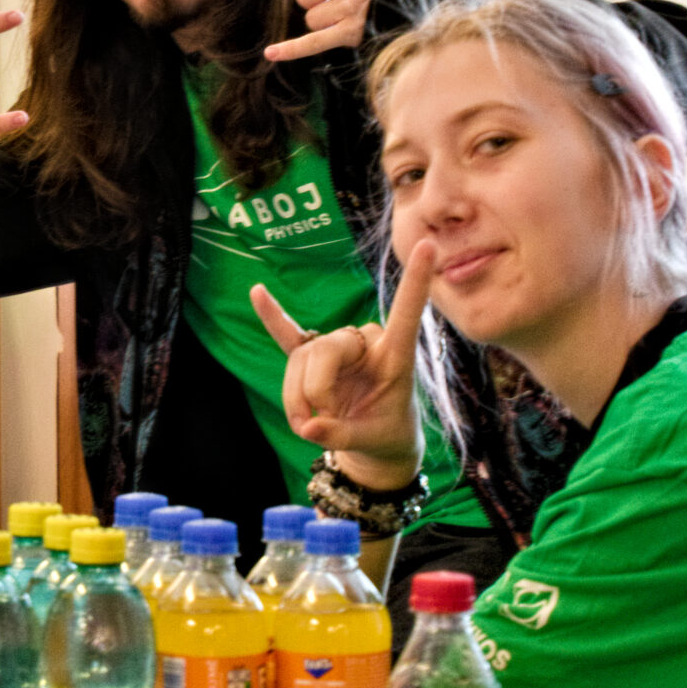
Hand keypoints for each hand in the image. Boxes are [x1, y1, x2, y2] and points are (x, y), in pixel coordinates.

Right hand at [247, 241, 436, 489]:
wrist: (373, 442)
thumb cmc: (385, 434)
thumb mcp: (374, 441)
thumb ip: (343, 434)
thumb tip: (308, 426)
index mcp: (397, 355)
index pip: (406, 313)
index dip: (416, 282)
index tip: (429, 246)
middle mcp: (366, 342)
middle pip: (328, 349)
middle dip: (316, 390)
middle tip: (317, 424)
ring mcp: (338, 348)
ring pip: (303, 358)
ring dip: (296, 396)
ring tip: (305, 425)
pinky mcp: (312, 357)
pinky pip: (288, 335)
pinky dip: (272, 318)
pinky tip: (257, 292)